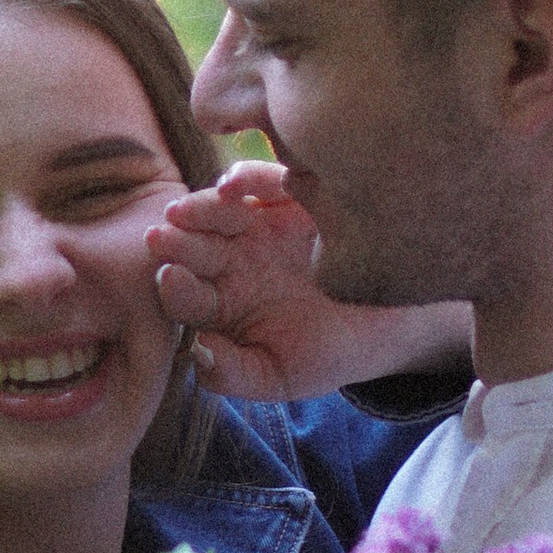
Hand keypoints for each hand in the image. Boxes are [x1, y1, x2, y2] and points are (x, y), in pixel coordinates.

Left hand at [149, 163, 470, 404]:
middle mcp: (232, 260)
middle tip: (160, 238)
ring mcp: (260, 225)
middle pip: (193, 247)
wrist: (391, 322)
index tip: (170, 279)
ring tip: (185, 211)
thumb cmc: (330, 352)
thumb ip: (235, 373)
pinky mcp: (292, 197)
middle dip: (177, 242)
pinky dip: (247, 178)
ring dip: (201, 209)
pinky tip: (232, 187)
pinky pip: (264, 181)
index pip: (184, 295)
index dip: (175, 288)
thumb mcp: (281, 374)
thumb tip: (198, 351)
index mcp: (221, 303)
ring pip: (220, 210)